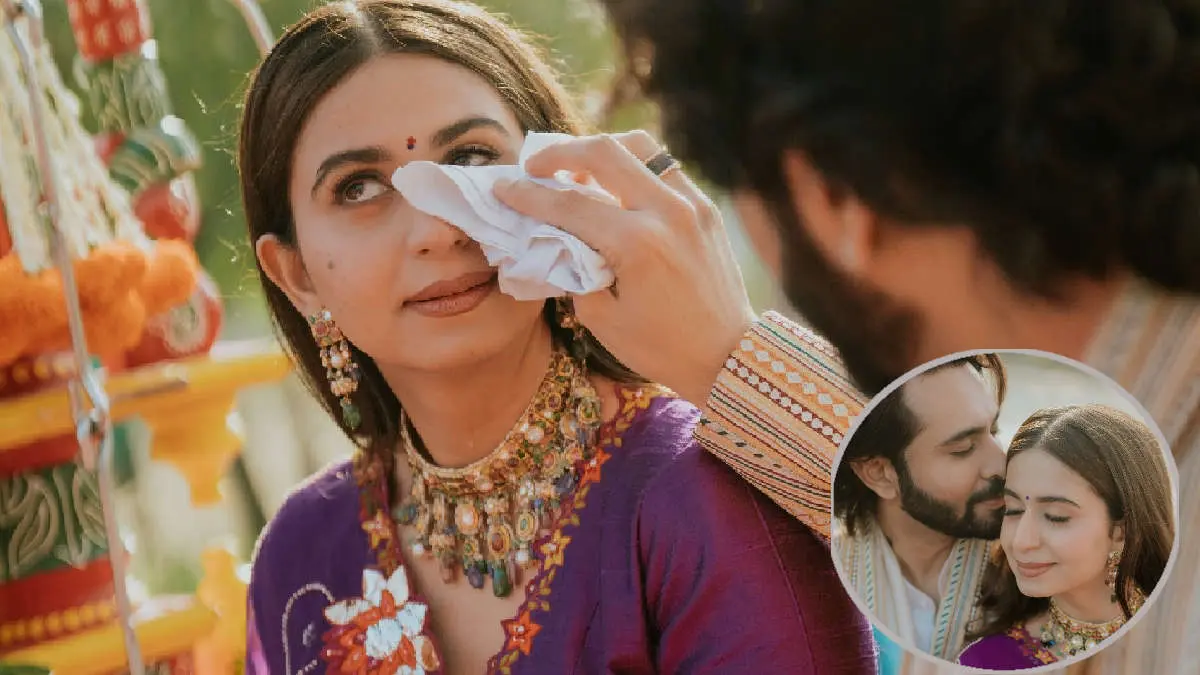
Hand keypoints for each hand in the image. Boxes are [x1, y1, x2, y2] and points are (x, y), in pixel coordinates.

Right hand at [494, 131, 755, 404]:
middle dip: (560, 152)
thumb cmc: (661, 348)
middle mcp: (667, 211)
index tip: (503, 187)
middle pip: (603, 153)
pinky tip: (616, 186)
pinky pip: (663, 168)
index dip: (529, 194)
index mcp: (638, 244)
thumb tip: (551, 238)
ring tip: (577, 170)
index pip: (570, 204)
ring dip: (601, 151)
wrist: (728, 356)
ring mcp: (691, 203)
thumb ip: (573, 270)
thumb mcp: (602, 318)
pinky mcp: (705, 207)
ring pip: (639, 147)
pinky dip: (633, 167)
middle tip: (534, 165)